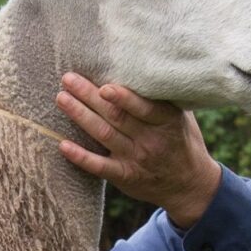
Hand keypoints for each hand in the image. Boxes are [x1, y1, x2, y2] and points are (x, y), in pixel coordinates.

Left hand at [54, 74, 222, 229]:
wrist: (189, 184)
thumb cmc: (181, 140)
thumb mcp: (181, 117)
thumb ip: (162, 98)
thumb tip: (141, 66)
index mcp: (167, 121)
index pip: (143, 107)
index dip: (123, 97)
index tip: (104, 85)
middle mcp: (150, 140)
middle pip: (116, 115)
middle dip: (90, 96)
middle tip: (68, 79)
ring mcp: (136, 159)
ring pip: (104, 134)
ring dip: (80, 116)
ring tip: (62, 99)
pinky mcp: (124, 176)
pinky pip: (99, 166)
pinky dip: (81, 157)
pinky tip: (63, 145)